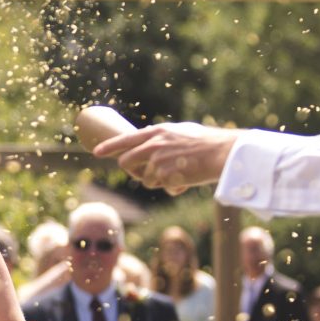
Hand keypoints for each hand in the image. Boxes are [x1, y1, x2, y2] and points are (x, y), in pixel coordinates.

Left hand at [94, 123, 240, 194]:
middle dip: (133, 171)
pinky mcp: (164, 176)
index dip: (109, 147)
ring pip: (145, 179)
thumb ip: (164, 138)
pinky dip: (173, 188)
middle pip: (126, 163)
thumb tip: (150, 144)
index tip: (96, 152)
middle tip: (147, 174)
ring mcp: (157, 161)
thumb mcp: (181, 132)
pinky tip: (186, 180)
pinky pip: (161, 187)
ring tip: (179, 173)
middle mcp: (153, 145)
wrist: (223, 153)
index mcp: (156, 132)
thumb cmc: (207, 143)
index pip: (125, 140)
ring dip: (158, 181)